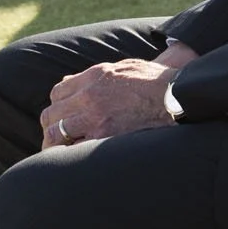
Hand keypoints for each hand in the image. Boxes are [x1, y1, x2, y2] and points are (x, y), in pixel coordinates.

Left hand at [41, 58, 178, 149]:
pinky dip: (69, 155)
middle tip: (55, 139)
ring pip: (56, 133)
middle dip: (51, 126)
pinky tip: (73, 161)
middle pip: (52, 114)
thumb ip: (94, 75)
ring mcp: (95, 117)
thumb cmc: (154, 82)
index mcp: (95, 76)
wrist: (177, 96)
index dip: (57, 106)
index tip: (62, 116)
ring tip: (59, 153)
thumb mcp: (123, 68)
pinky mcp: (104, 137)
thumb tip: (69, 81)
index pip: (58, 92)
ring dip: (54, 144)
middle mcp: (89, 96)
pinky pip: (74, 149)